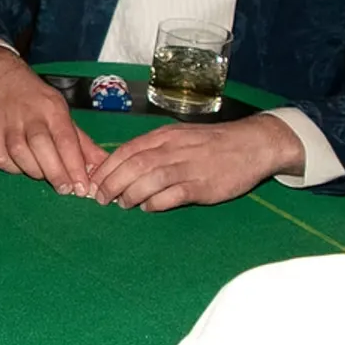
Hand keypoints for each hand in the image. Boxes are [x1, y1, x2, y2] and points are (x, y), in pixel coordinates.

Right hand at [0, 45, 102, 193]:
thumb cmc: (35, 98)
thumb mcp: (61, 112)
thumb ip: (81, 142)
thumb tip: (102, 165)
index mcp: (52, 109)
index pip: (65, 140)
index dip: (75, 166)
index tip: (83, 187)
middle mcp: (30, 116)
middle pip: (42, 148)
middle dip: (56, 173)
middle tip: (65, 190)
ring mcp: (7, 125)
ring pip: (20, 155)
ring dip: (35, 171)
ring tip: (45, 176)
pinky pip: (2, 159)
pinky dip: (14, 168)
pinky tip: (23, 166)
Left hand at [87, 112, 300, 210]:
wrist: (252, 144)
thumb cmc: (211, 144)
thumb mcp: (179, 137)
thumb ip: (153, 150)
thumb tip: (123, 166)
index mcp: (164, 136)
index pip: (126, 151)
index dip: (106, 168)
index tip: (93, 182)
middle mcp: (173, 149)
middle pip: (132, 166)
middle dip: (111, 184)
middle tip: (100, 199)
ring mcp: (188, 167)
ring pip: (149, 180)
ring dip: (130, 195)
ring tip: (122, 204)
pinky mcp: (202, 186)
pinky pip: (172, 196)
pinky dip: (156, 203)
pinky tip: (148, 208)